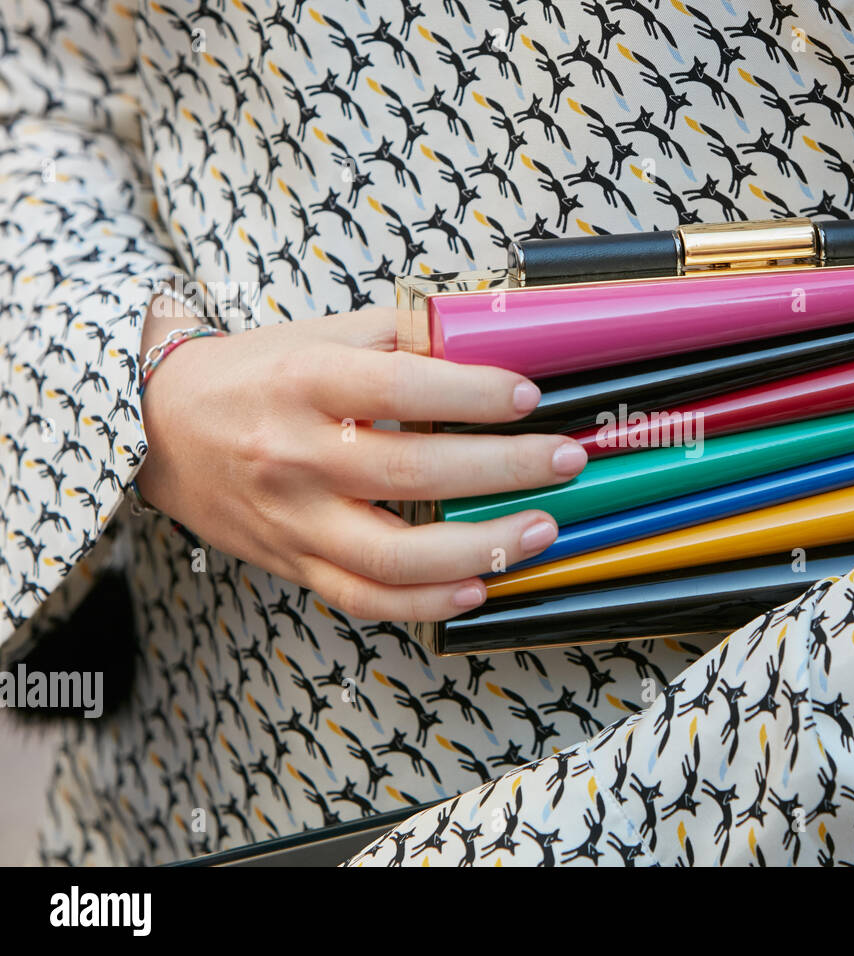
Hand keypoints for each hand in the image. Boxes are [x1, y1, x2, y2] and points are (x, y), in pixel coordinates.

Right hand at [134, 303, 586, 621]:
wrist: (160, 429)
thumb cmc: (256, 375)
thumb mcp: (322, 335)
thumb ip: (403, 339)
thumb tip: (493, 342)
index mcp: (303, 382)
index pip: (400, 387)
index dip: (473, 394)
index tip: (530, 396)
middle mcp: (294, 455)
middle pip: (412, 473)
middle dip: (504, 470)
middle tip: (564, 461)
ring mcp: (293, 520)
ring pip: (393, 556)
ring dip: (480, 549)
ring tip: (540, 530)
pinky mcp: (293, 564)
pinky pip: (364, 599)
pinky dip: (427, 602)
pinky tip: (478, 586)